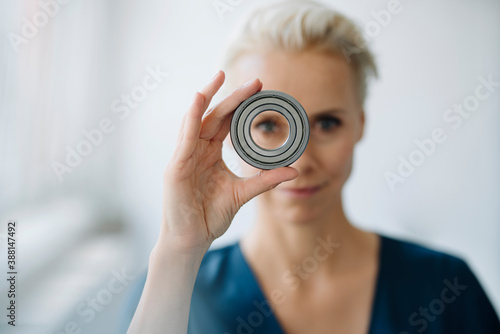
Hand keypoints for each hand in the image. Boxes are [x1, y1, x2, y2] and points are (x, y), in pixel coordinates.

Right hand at [157, 70, 297, 255]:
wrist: (191, 240)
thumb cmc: (210, 216)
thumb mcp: (242, 193)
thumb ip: (265, 180)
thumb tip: (294, 170)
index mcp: (209, 153)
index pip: (225, 122)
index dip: (240, 105)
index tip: (260, 90)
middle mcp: (195, 149)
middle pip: (213, 116)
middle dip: (232, 97)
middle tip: (254, 82)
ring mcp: (184, 156)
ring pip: (196, 120)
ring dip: (207, 97)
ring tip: (220, 77)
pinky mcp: (176, 167)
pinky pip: (184, 138)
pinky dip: (191, 118)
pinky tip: (199, 100)